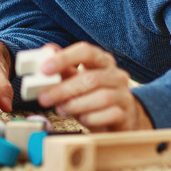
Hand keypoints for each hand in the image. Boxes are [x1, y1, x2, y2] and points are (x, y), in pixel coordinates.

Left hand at [37, 42, 152, 131]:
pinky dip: (91, 118)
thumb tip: (47, 51)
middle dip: (63, 89)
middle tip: (44, 98)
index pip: (86, 52)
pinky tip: (82, 119)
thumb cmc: (92, 95)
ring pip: (101, 97)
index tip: (44, 69)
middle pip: (90, 78)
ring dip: (76, 105)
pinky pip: (109, 115)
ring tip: (61, 109)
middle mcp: (116, 75)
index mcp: (102, 61)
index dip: (64, 59)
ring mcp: (123, 95)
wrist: (119, 119)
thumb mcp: (76, 79)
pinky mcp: (126, 114)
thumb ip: (63, 67)